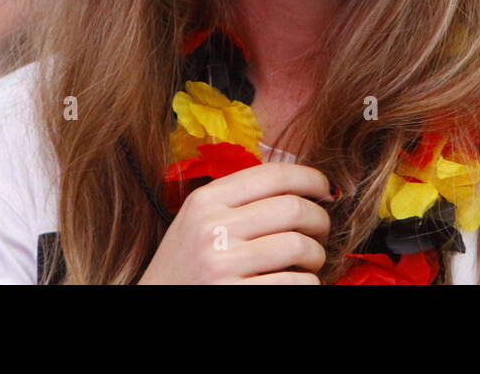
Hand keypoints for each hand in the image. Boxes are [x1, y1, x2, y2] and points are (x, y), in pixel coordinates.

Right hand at [138, 162, 333, 283]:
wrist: (154, 305)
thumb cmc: (186, 264)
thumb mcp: (198, 220)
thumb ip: (238, 199)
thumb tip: (301, 185)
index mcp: (205, 200)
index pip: (274, 174)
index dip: (311, 178)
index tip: (325, 190)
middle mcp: (212, 229)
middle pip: (294, 209)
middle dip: (320, 220)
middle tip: (321, 231)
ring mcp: (222, 265)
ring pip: (299, 247)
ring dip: (317, 256)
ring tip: (311, 261)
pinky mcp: (234, 295)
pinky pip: (295, 283)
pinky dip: (308, 283)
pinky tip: (299, 282)